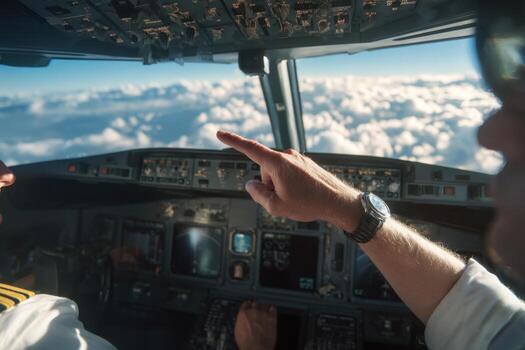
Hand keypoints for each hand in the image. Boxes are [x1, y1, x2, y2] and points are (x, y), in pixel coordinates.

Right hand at [216, 131, 362, 231]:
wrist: (339, 202)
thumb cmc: (310, 203)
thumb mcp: (276, 206)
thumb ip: (257, 194)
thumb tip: (251, 185)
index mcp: (278, 163)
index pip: (249, 148)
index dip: (232, 141)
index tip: (220, 133)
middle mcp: (288, 156)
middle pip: (264, 170)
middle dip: (268, 185)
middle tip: (285, 199)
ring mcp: (298, 159)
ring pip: (277, 174)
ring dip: (281, 187)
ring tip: (298, 198)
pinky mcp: (305, 164)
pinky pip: (289, 175)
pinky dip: (291, 186)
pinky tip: (304, 195)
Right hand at [234, 301, 276, 349]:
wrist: (256, 348)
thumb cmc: (246, 343)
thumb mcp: (238, 331)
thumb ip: (241, 322)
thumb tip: (242, 321)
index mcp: (243, 314)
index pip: (245, 304)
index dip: (247, 305)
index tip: (249, 307)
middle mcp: (253, 311)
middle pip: (255, 303)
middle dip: (256, 306)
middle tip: (257, 310)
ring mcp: (263, 313)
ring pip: (264, 304)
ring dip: (264, 306)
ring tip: (264, 309)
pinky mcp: (272, 317)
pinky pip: (273, 308)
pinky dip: (272, 308)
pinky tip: (272, 309)